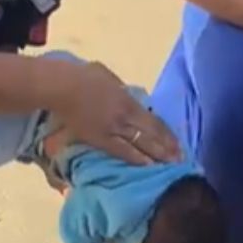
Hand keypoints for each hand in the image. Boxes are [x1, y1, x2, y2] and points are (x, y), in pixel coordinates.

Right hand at [42, 59, 180, 166]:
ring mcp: (112, 130)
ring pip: (139, 146)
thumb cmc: (84, 77)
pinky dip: (136, 159)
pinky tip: (146, 166)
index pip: (154, 122)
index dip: (168, 135)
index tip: (179, 144)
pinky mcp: (99, 140)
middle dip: (167, 149)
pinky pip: (121, 152)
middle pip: (151, 136)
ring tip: (168, 166)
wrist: (62, 87)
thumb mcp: (112, 79)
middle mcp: (125, 118)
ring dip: (156, 156)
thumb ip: (125, 92)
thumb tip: (135, 102)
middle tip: (181, 160)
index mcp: (129, 102)